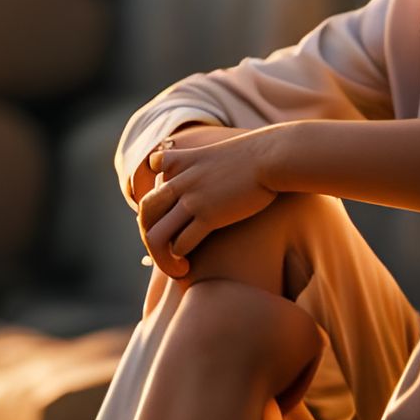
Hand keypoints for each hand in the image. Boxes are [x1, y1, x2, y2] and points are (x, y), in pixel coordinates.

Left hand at [137, 126, 283, 278]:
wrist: (273, 156)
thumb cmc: (257, 157)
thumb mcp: (222, 151)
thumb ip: (208, 164)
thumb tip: (216, 177)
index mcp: (179, 162)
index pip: (148, 180)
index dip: (152, 206)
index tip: (165, 221)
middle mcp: (179, 181)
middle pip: (146, 213)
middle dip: (149, 236)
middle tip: (164, 252)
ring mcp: (192, 198)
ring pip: (157, 234)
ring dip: (160, 256)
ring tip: (174, 268)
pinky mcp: (208, 215)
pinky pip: (180, 243)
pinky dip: (178, 258)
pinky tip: (187, 264)